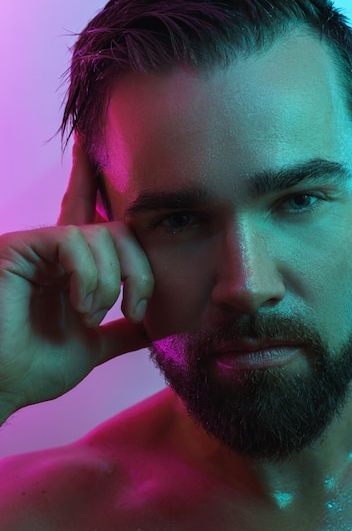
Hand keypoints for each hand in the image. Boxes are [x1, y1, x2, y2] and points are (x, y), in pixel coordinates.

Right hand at [0, 140, 153, 417]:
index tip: (90, 144)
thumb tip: (156, 328)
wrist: (2, 386)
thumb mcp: (91, 346)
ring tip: (90, 315)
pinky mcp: (19, 245)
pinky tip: (80, 305)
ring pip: (100, 235)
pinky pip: (72, 240)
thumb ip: (121, 331)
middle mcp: (54, 248)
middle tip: (135, 310)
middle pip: (117, 229)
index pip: (87, 211)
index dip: (89, 177)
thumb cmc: (33, 366)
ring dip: (108, 283)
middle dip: (137, 271)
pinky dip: (88, 276)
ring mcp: (36, 244)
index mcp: (70, 265)